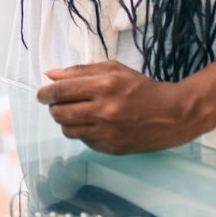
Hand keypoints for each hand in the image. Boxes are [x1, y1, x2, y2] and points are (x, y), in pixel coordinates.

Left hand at [36, 61, 215, 155]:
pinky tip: (92, 123)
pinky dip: (82, 132)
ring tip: (75, 113)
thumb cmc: (142, 87)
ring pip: (68, 130)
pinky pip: (83, 141)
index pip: (61, 91)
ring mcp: (107, 132)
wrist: (173, 114)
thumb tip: (51, 74)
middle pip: (59, 113)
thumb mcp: (113, 69)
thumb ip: (80, 71)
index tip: (42, 93)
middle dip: (52, 107)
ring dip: (65, 121)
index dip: (45, 93)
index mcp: (104, 86)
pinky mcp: (111, 148)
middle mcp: (104, 110)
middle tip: (56, 103)